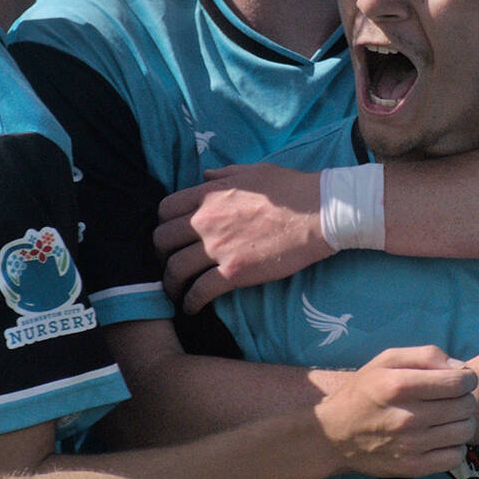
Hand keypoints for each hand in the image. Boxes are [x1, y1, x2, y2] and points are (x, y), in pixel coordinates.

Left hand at [155, 163, 332, 311]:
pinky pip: (199, 291)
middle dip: (160, 255)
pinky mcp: (234, 272)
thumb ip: (224, 174)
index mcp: (210, 194)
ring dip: (171, 284)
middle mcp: (206, 220)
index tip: (171, 237)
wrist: (319, 212)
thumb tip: (205, 175)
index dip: (163, 225)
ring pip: (175, 270)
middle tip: (170, 264)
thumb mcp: (254, 170)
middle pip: (162, 241)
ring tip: (176, 292)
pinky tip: (192, 308)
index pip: (165, 210)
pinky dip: (191, 303)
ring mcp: (218, 247)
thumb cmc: (291, 188)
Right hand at [316, 346, 477, 478]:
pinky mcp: (413, 468)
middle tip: (451, 396)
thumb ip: (425, 355)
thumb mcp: (386, 359)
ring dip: (463, 420)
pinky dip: (455, 445)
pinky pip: (455, 457)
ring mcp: (411, 446)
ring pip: (465, 431)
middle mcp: (407, 417)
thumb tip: (460, 368)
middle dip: (465, 397)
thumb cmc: (364, 391)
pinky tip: (441, 436)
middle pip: (465, 406)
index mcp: (400, 385)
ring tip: (447, 416)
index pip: (458, 382)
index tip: (461, 378)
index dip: (467, 377)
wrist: (334, 434)